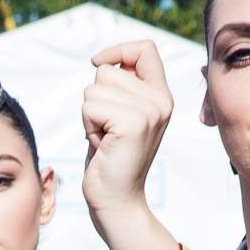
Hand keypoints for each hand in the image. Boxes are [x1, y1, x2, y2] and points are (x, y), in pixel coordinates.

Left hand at [79, 41, 173, 221]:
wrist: (117, 200)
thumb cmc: (111, 159)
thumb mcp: (120, 116)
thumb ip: (121, 89)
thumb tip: (101, 62)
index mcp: (161, 95)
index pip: (145, 49)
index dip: (117, 50)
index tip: (97, 63)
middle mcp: (161, 100)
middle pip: (107, 70)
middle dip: (95, 99)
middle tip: (107, 129)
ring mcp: (149, 111)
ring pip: (94, 89)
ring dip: (90, 115)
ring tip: (105, 139)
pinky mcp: (132, 124)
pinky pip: (90, 107)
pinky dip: (88, 127)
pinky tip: (102, 145)